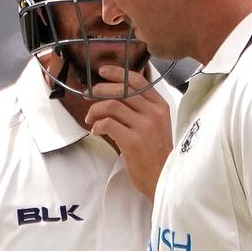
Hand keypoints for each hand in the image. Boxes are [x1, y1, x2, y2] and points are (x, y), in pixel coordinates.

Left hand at [85, 65, 173, 200]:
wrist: (163, 178)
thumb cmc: (156, 153)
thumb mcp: (156, 125)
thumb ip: (142, 109)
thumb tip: (115, 95)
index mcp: (160, 106)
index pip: (137, 81)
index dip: (118, 74)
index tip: (103, 72)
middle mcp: (153, 113)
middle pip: (121, 90)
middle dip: (100, 91)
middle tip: (88, 96)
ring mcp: (144, 127)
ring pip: (111, 105)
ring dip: (95, 110)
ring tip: (90, 119)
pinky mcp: (132, 141)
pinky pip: (108, 124)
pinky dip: (97, 126)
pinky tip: (96, 131)